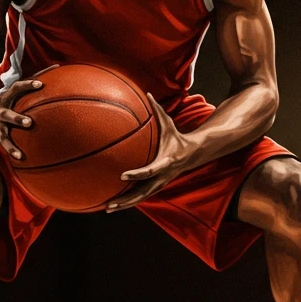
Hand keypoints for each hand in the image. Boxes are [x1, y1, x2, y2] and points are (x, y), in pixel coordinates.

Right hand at [0, 65, 57, 160]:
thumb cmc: (12, 101)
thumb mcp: (19, 91)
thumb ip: (36, 79)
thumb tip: (58, 66)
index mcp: (8, 97)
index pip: (17, 88)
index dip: (28, 85)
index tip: (41, 84)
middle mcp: (1, 110)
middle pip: (6, 113)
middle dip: (17, 118)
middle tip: (30, 123)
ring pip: (4, 133)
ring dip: (11, 143)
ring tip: (20, 153)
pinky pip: (6, 145)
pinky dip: (13, 151)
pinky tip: (21, 158)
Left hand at [107, 94, 193, 211]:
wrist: (192, 154)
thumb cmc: (176, 137)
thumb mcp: (168, 123)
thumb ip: (157, 109)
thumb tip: (148, 92)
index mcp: (165, 162)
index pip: (150, 171)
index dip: (136, 174)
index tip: (122, 176)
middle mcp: (162, 177)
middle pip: (143, 193)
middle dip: (127, 199)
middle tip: (111, 203)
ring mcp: (159, 184)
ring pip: (140, 198)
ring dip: (124, 204)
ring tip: (108, 208)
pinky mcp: (156, 186)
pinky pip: (141, 196)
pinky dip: (128, 202)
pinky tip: (114, 205)